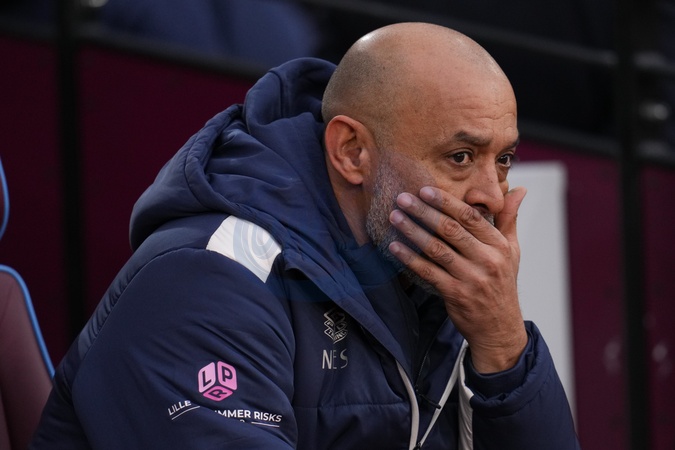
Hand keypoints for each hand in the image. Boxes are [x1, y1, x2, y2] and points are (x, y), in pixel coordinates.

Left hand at [388, 186, 527, 372]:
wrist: (499, 328)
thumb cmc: (502, 283)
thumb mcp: (512, 250)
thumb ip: (510, 218)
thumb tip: (519, 188)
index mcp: (499, 245)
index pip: (470, 217)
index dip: (446, 202)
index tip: (425, 190)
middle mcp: (487, 260)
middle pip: (450, 230)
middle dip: (424, 211)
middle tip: (402, 198)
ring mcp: (470, 278)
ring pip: (436, 249)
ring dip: (412, 231)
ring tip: (395, 217)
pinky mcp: (455, 294)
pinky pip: (428, 272)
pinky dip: (409, 258)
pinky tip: (395, 246)